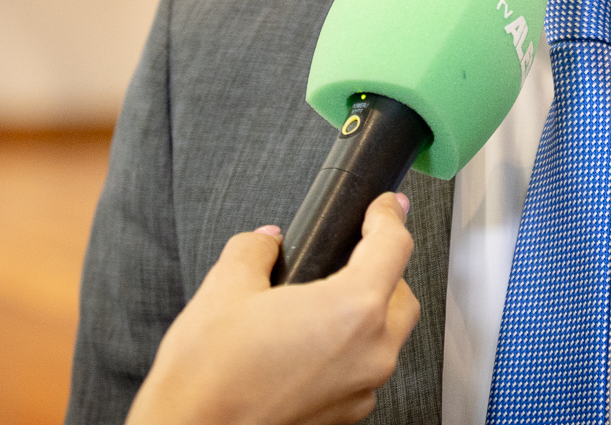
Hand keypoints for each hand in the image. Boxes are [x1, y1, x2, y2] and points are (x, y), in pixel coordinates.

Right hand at [127, 191, 420, 424]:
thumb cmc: (209, 376)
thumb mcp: (226, 288)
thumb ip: (255, 250)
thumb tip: (267, 242)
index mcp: (352, 310)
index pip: (394, 247)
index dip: (389, 215)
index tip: (385, 206)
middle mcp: (369, 353)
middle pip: (402, 296)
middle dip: (385, 268)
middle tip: (353, 251)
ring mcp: (360, 390)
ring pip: (389, 338)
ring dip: (372, 312)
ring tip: (326, 298)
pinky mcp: (344, 417)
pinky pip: (365, 372)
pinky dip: (352, 349)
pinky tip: (313, 341)